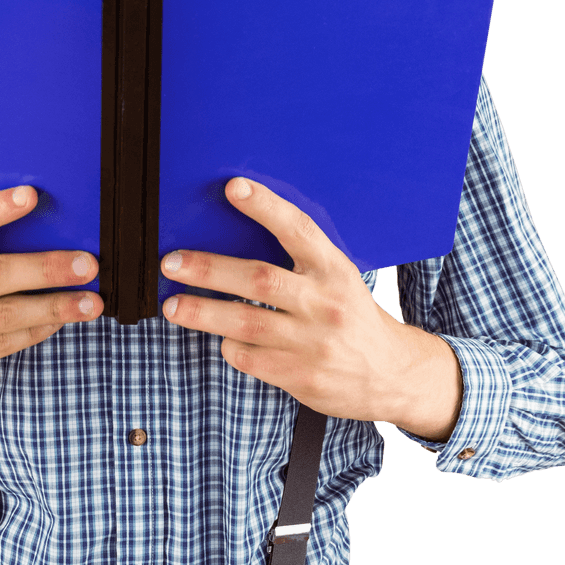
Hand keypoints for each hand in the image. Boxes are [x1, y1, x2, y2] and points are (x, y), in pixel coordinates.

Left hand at [159, 177, 462, 437]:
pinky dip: (231, 347)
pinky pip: (250, 358)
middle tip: (172, 262)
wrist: (392, 375)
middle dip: (209, 269)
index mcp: (334, 268)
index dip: (265, 207)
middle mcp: (325, 302)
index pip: (298, 229)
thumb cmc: (351, 315)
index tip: (233, 188)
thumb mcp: (337, 276)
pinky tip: (224, 339)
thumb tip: (234, 232)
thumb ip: (298, 258)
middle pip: (259, 279)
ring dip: (203, 312)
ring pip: (246, 322)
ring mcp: (314, 342)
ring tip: (173, 305)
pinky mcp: (302, 376)